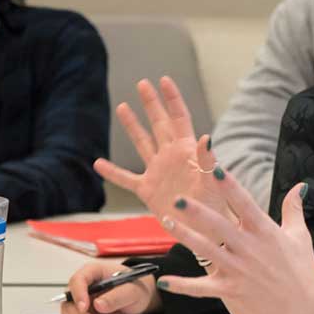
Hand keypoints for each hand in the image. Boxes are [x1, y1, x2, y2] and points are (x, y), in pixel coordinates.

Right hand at [61, 261, 160, 313]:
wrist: (138, 298)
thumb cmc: (135, 287)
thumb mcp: (133, 291)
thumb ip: (117, 296)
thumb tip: (98, 305)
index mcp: (93, 272)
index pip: (78, 280)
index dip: (78, 294)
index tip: (84, 308)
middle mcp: (83, 286)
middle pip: (69, 300)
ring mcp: (81, 300)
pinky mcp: (83, 313)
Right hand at [96, 77, 227, 219]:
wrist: (205, 233)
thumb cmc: (215, 208)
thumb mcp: (212, 183)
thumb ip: (207, 160)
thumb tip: (207, 137)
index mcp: (187, 152)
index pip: (179, 118)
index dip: (172, 99)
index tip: (163, 80)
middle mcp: (171, 157)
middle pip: (159, 124)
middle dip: (151, 104)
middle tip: (142, 83)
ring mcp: (158, 172)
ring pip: (142, 144)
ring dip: (132, 126)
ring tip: (122, 106)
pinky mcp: (148, 191)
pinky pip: (126, 179)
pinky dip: (112, 172)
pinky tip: (98, 164)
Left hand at [154, 166, 313, 313]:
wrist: (305, 307)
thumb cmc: (303, 270)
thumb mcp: (300, 235)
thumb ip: (294, 209)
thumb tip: (300, 186)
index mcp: (265, 231)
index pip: (244, 203)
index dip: (229, 186)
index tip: (215, 170)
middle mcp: (250, 248)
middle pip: (219, 225)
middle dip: (197, 211)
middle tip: (178, 199)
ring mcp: (239, 269)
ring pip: (206, 250)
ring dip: (184, 235)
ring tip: (166, 221)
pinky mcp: (232, 290)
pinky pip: (203, 287)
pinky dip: (183, 285)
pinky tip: (164, 280)